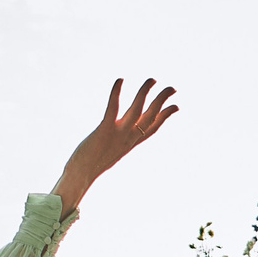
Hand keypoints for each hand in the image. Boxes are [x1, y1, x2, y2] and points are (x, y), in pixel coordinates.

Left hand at [53, 78, 181, 212]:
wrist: (81, 176)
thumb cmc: (89, 166)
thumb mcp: (108, 153)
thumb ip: (114, 144)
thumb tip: (113, 142)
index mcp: (131, 143)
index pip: (153, 128)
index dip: (165, 116)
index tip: (176, 106)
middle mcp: (129, 138)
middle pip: (151, 116)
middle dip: (162, 101)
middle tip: (172, 88)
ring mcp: (118, 134)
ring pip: (137, 110)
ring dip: (145, 93)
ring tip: (152, 80)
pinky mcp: (105, 130)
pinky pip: (113, 108)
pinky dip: (116, 93)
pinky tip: (120, 80)